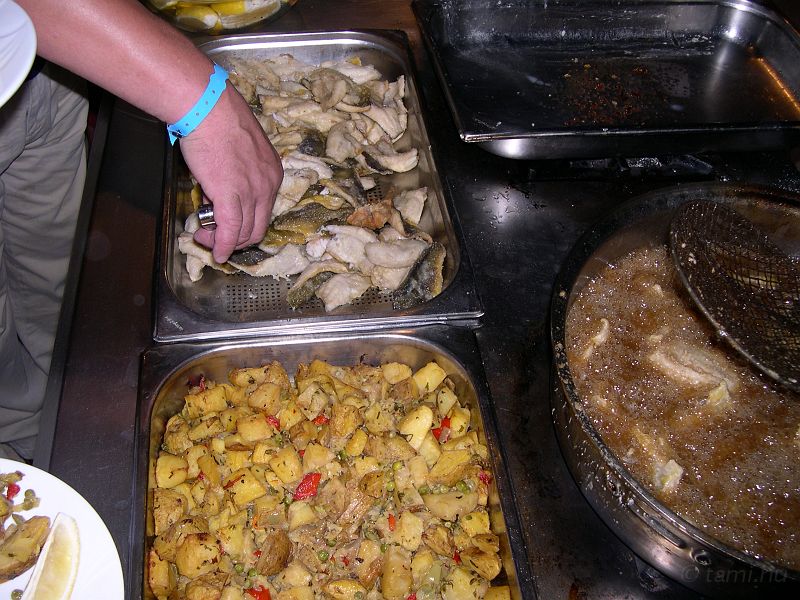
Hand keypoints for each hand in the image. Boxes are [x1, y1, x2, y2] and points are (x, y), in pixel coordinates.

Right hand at [181, 84, 282, 262]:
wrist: (208, 107)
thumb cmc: (218, 121)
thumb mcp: (238, 151)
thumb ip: (234, 175)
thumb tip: (216, 195)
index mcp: (273, 173)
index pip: (264, 211)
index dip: (245, 223)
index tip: (225, 220)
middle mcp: (268, 186)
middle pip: (258, 228)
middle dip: (237, 239)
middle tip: (215, 236)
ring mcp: (252, 192)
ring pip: (244, 232)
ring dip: (224, 242)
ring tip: (205, 237)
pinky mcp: (232, 196)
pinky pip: (231, 230)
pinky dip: (223, 246)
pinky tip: (216, 252)